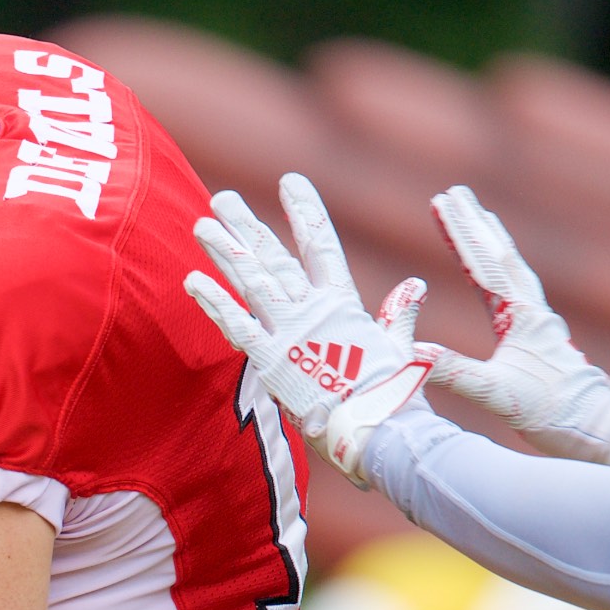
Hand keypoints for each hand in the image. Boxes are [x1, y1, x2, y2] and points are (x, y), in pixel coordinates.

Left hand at [186, 173, 431, 482]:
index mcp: (345, 304)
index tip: (291, 181)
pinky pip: (236, 324)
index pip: (322, 244)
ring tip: (202, 226)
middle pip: (275, 257)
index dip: (305, 211)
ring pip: (251, 281)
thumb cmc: (394, 395)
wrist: (379, 429)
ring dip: (225, 252)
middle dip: (247, 226)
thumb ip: (400, 313)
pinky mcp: (271, 360)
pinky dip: (214, 302)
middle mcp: (314, 310)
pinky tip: (193, 280)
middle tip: (222, 199)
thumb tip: (416, 286)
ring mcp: (290, 333)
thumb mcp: (400, 346)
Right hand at [422, 184, 609, 462]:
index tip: (442, 201)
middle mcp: (536, 315)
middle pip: (500, 258)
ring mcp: (544, 327)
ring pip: (514, 272)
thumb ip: (457, 374)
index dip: (460, 233)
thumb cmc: (556, 416)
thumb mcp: (498, 397)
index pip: (485, 266)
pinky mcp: (548, 344)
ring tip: (483, 220)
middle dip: (474, 225)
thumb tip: (415, 354)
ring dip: (493, 245)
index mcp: (523, 319)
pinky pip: (521, 295)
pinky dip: (506, 275)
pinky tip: (506, 285)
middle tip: (455, 193)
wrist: (605, 434)